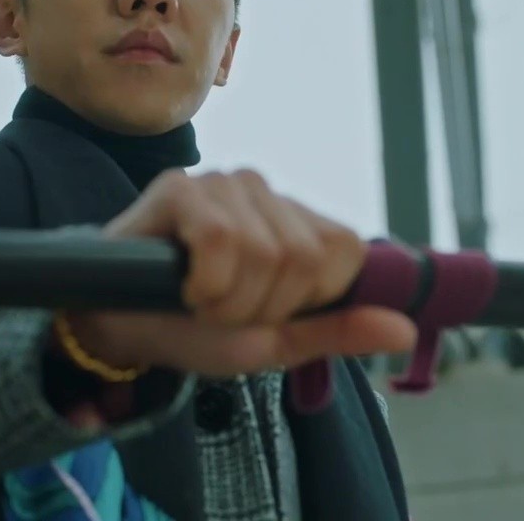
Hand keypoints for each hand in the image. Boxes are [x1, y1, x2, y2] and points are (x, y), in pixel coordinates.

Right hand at [67, 169, 416, 377]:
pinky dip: (203, 283)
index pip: (345, 252)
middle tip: (220, 309)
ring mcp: (223, 183)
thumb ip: (337, 331)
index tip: (263, 312)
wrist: (117, 329)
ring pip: (264, 252)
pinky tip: (180, 283)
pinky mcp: (180, 186)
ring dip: (227, 301)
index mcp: (295, 223)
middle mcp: (264, 192)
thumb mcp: (275, 341)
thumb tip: (406, 330)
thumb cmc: (194, 328)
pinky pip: (220, 241)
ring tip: (197, 298)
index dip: (306, 299)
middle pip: (303, 259)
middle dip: (261, 307)